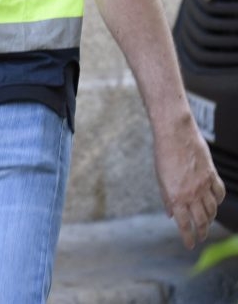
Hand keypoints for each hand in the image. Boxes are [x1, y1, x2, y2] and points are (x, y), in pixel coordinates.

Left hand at [153, 118, 225, 248]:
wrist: (174, 134)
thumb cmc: (163, 155)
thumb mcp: (160, 179)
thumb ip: (167, 198)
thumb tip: (171, 214)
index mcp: (175, 196)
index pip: (184, 224)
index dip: (188, 237)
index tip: (190, 245)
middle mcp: (191, 194)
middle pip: (201, 220)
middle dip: (202, 232)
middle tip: (201, 237)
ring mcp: (204, 185)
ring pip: (212, 209)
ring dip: (210, 218)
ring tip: (207, 222)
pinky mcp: (212, 175)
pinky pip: (219, 193)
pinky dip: (218, 200)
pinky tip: (215, 203)